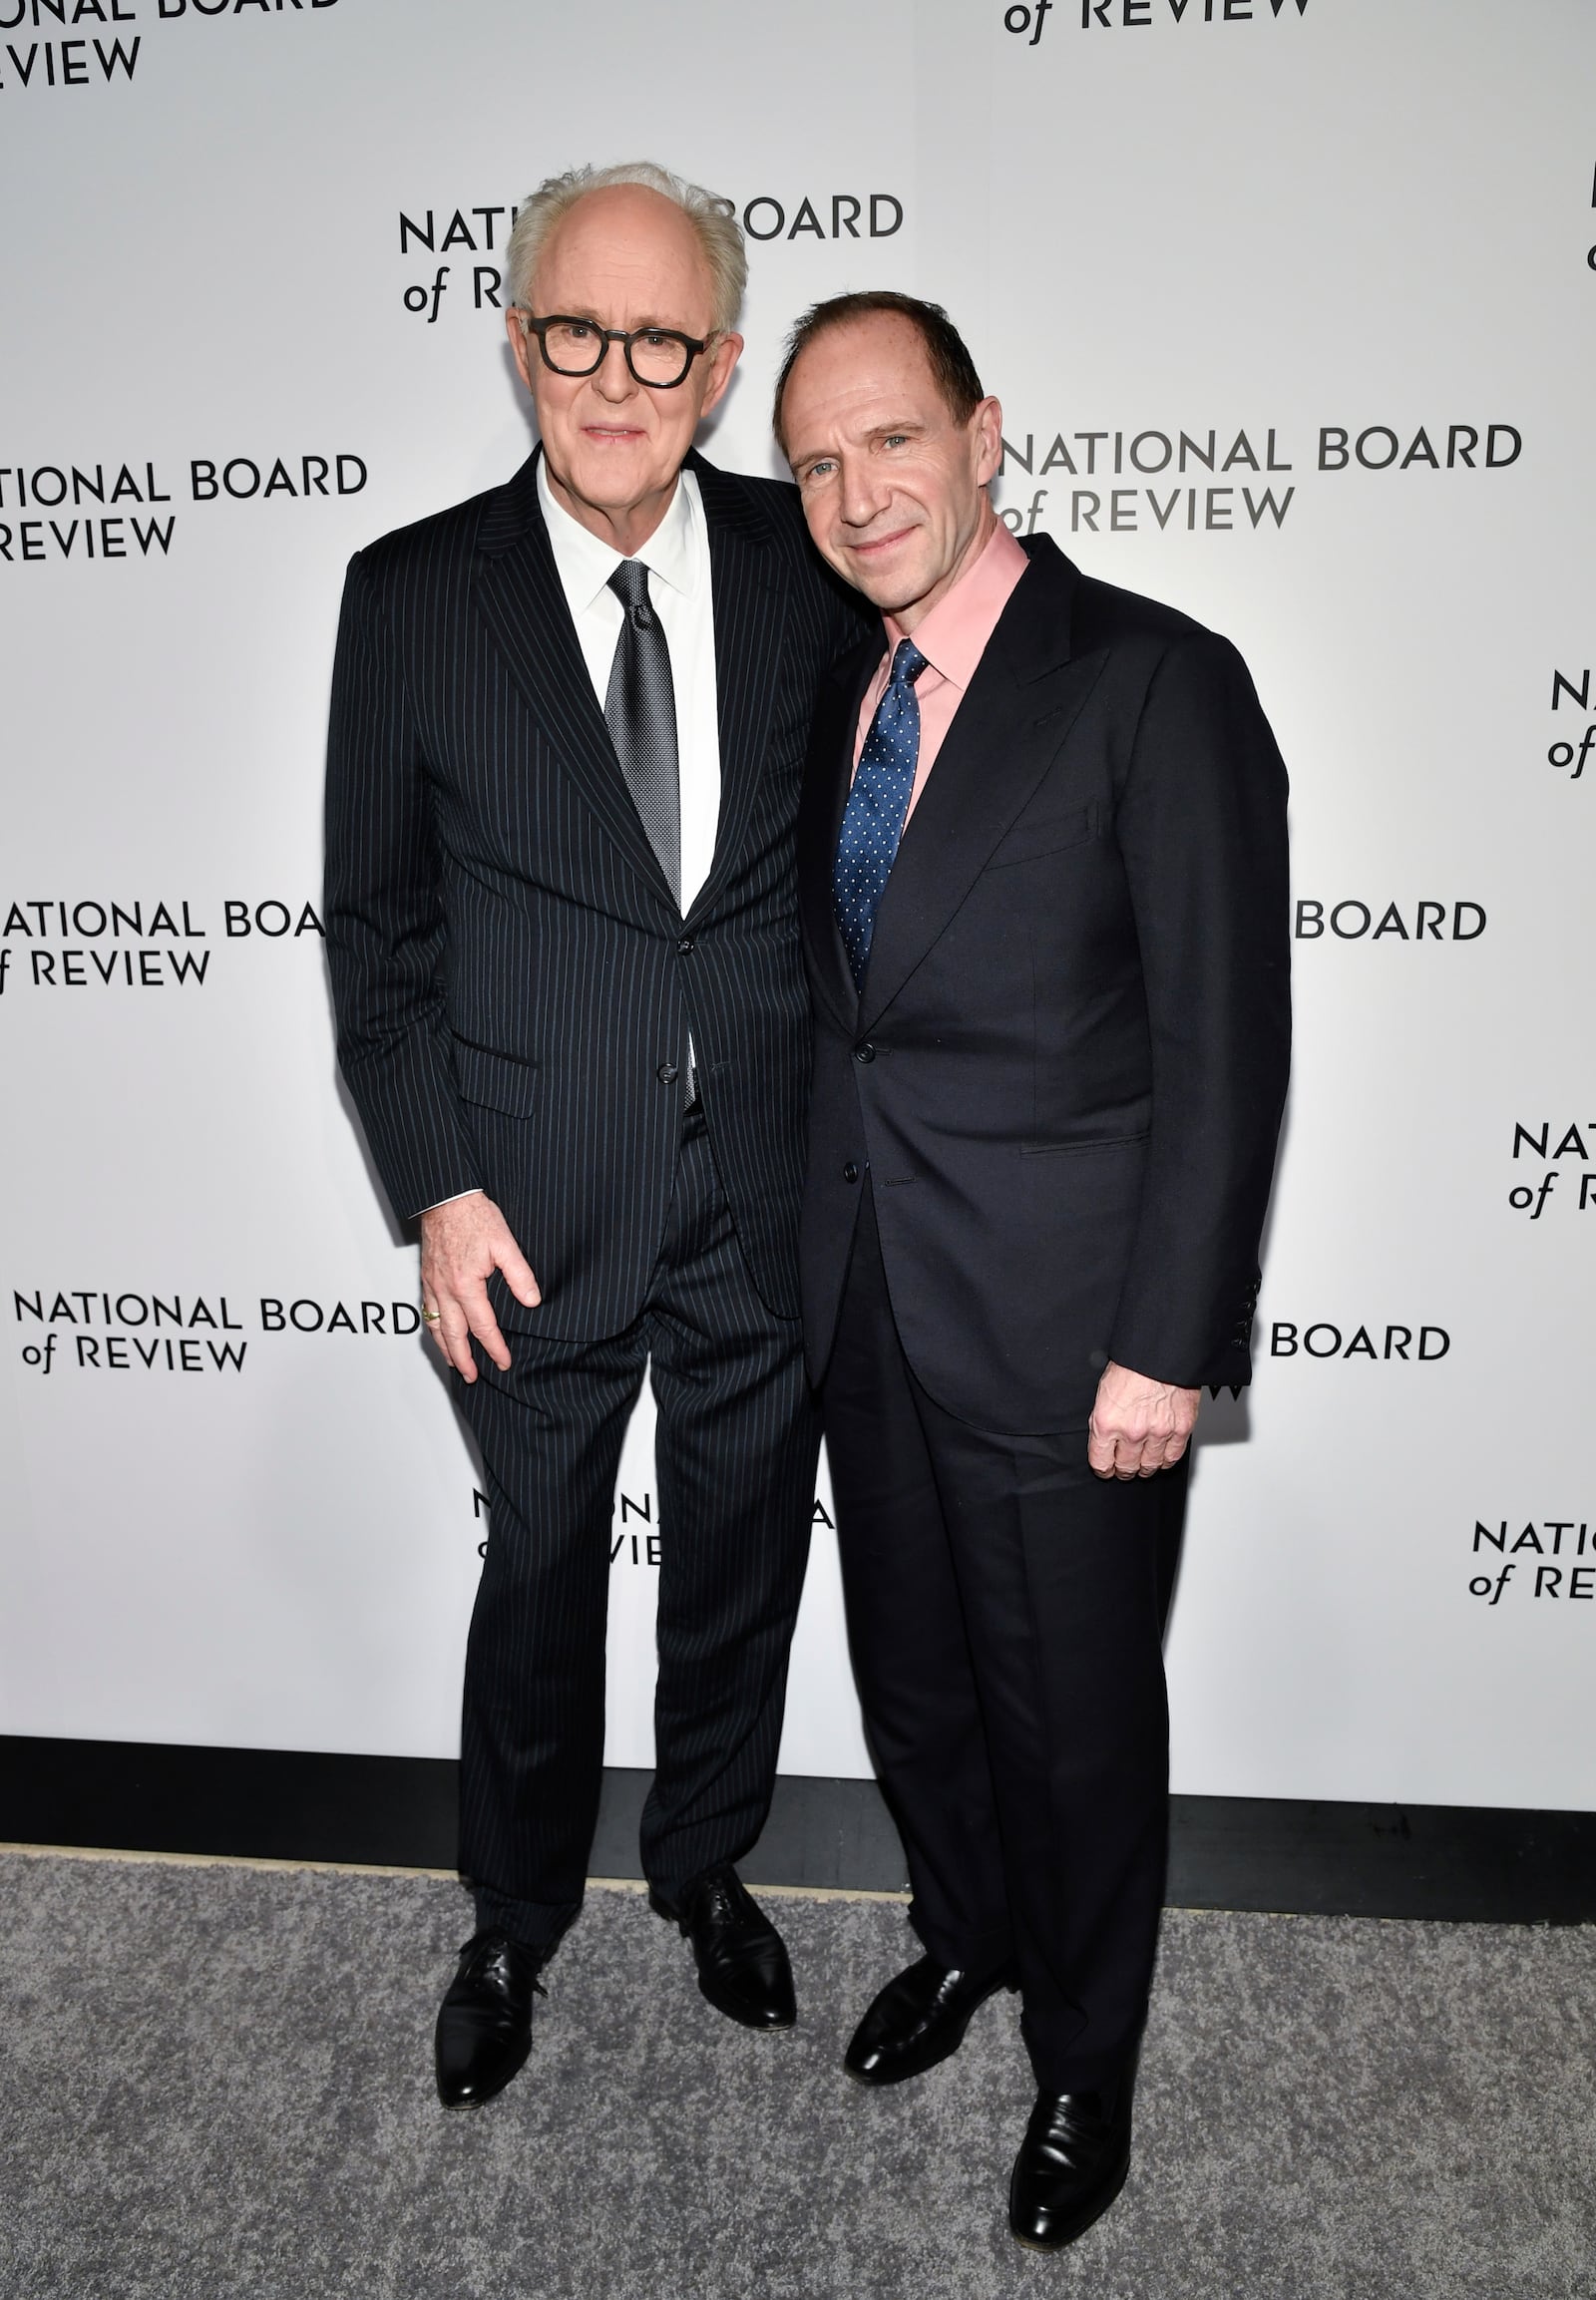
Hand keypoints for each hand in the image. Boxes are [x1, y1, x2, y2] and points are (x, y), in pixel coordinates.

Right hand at [419, 1191, 540, 1381]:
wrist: (446, 1197)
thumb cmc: (474, 1216)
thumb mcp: (505, 1243)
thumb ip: (519, 1275)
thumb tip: (532, 1301)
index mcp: (466, 1285)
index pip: (483, 1326)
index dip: (494, 1347)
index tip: (503, 1362)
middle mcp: (445, 1289)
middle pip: (454, 1335)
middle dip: (464, 1359)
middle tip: (473, 1377)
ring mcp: (432, 1284)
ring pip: (436, 1325)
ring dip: (446, 1348)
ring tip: (454, 1364)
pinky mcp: (426, 1276)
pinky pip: (427, 1310)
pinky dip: (433, 1328)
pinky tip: (439, 1332)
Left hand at [1087, 1361, 1199, 1479]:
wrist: (1161, 1352)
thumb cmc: (1131, 1365)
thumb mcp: (1103, 1393)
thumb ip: (1103, 1420)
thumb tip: (1104, 1441)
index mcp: (1107, 1422)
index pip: (1101, 1463)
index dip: (1103, 1469)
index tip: (1106, 1469)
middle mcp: (1132, 1432)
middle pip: (1126, 1468)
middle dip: (1123, 1470)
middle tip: (1124, 1468)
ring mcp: (1158, 1433)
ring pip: (1150, 1466)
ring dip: (1145, 1468)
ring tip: (1143, 1464)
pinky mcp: (1181, 1429)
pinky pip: (1172, 1457)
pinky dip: (1165, 1460)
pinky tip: (1161, 1456)